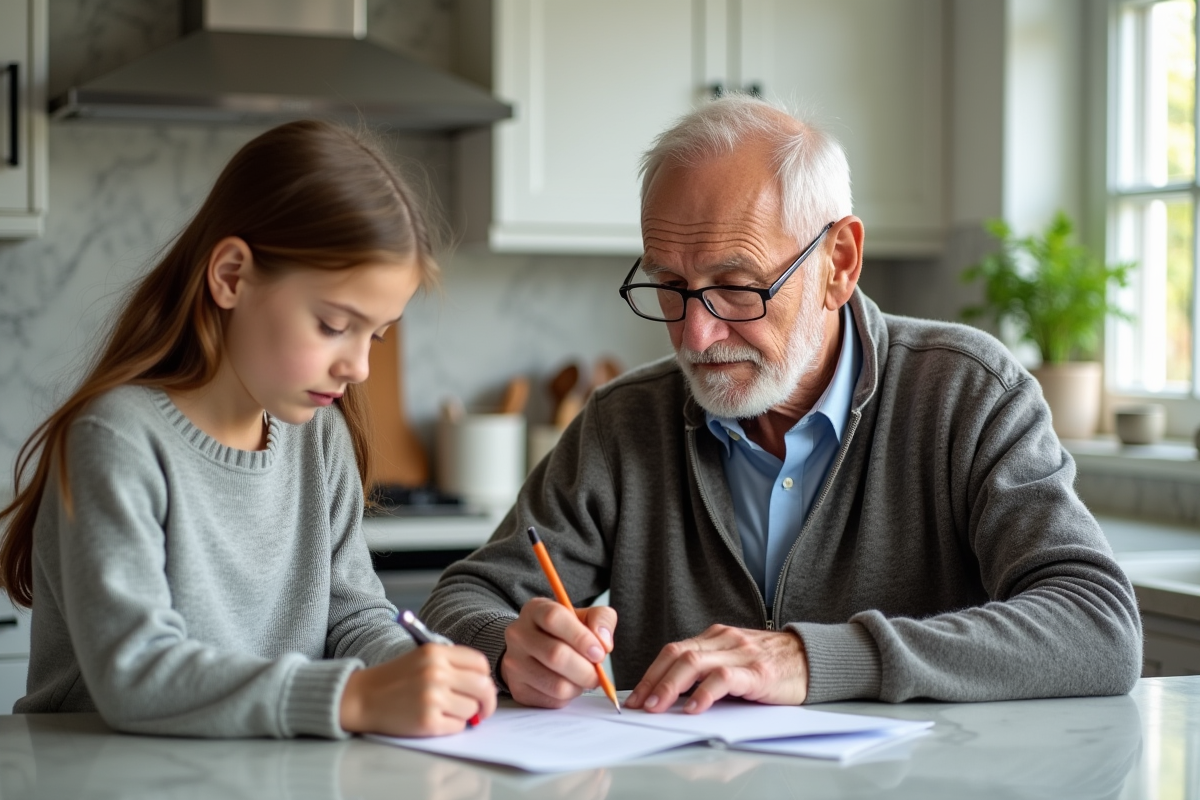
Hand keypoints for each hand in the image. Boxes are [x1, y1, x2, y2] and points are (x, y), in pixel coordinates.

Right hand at [339, 644, 497, 736]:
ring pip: (471, 709)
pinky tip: (436, 720)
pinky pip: (458, 726)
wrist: (362, 698)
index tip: (482, 687)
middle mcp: (437, 672)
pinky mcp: (428, 721)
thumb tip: (483, 685)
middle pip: (483, 687)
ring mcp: (433, 697)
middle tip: (482, 709)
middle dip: (487, 701)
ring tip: (446, 711)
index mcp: (436, 653)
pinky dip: (452, 726)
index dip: (485, 678)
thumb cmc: (394, 679)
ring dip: (465, 715)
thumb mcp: (422, 658)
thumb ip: (452, 665)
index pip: (480, 663)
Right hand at [500, 597, 615, 707]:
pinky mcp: (518, 688)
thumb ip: (602, 619)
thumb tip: (604, 643)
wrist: (536, 650)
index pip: (554, 618)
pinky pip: (552, 700)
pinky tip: (569, 685)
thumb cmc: (565, 632)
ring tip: (583, 679)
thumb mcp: (586, 616)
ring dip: (579, 686)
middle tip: (597, 674)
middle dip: (585, 669)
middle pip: (555, 655)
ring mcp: (514, 663)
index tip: (599, 652)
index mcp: (535, 609)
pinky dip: (568, 697)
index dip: (581, 637)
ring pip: (556, 684)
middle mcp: (518, 634)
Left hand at [624, 624, 807, 713]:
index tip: (637, 695)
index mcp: (715, 637)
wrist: (813, 659)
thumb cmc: (771, 666)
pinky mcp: (757, 671)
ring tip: (658, 707)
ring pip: (695, 663)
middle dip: (654, 680)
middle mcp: (724, 640)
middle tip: (640, 704)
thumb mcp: (735, 662)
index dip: (651, 672)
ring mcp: (741, 653)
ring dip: (671, 686)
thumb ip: (709, 671)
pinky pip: (725, 678)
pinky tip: (695, 707)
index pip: (674, 650)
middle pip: (678, 654)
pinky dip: (705, 692)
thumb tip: (675, 697)